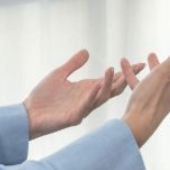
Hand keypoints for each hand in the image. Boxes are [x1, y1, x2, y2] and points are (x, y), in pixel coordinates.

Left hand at [23, 50, 142, 138]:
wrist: (28, 114)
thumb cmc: (43, 97)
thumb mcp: (59, 75)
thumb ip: (73, 64)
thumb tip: (87, 51)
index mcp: (87, 90)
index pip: (110, 80)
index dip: (124, 73)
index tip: (140, 63)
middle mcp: (88, 99)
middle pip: (112, 89)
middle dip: (124, 79)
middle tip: (137, 69)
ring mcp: (82, 109)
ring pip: (101, 98)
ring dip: (108, 85)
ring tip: (113, 71)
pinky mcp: (73, 117)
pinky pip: (85, 106)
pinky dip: (91, 96)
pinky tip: (96, 85)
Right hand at [119, 45, 169, 145]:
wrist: (137, 124)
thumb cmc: (151, 98)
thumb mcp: (165, 71)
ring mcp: (164, 96)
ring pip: (167, 80)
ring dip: (161, 66)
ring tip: (151, 55)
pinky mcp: (150, 100)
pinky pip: (145, 84)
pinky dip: (137, 75)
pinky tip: (126, 66)